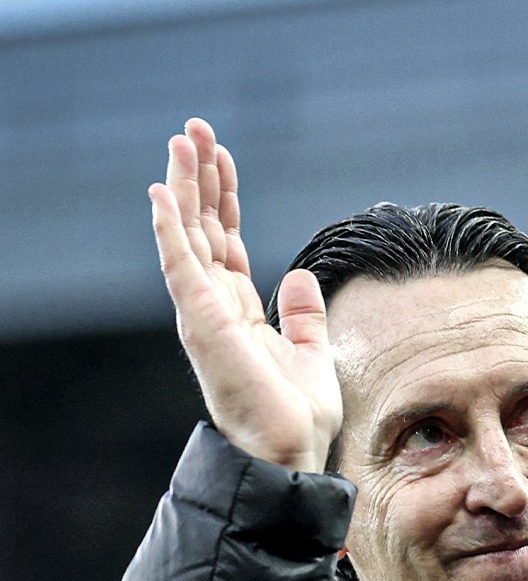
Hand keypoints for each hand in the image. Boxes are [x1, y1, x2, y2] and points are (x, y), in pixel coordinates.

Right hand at [148, 119, 341, 471]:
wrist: (291, 452)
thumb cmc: (298, 417)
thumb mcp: (312, 352)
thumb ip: (304, 314)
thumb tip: (300, 277)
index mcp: (239, 313)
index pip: (225, 242)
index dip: (224, 199)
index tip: (224, 157)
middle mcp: (215, 308)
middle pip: (201, 229)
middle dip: (198, 178)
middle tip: (194, 129)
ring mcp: (204, 314)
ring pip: (186, 236)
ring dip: (182, 187)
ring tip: (182, 140)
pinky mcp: (202, 322)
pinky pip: (180, 265)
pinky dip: (169, 227)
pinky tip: (163, 190)